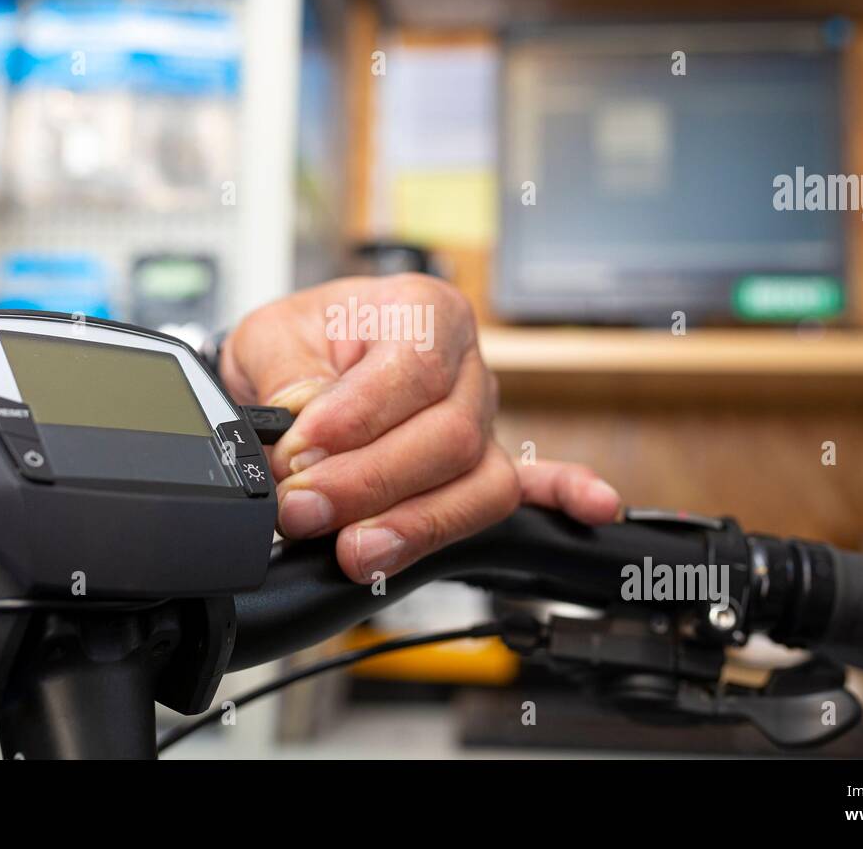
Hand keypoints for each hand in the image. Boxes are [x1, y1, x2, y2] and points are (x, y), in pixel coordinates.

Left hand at [221, 274, 619, 582]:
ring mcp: (482, 421)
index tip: (299, 451)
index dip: (357, 419)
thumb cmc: (297, 344)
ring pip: (479, 481)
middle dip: (370, 483)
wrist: (300, 365)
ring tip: (355, 550)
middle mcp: (465, 366)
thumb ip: (287, 382)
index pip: (412, 368)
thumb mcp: (270, 340)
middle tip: (301, 509)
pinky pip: (534, 485)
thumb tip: (299, 434)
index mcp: (421, 311)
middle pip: (450, 435)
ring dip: (418, 524)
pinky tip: (593, 505)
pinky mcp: (480, 467)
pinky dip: (562, 496)